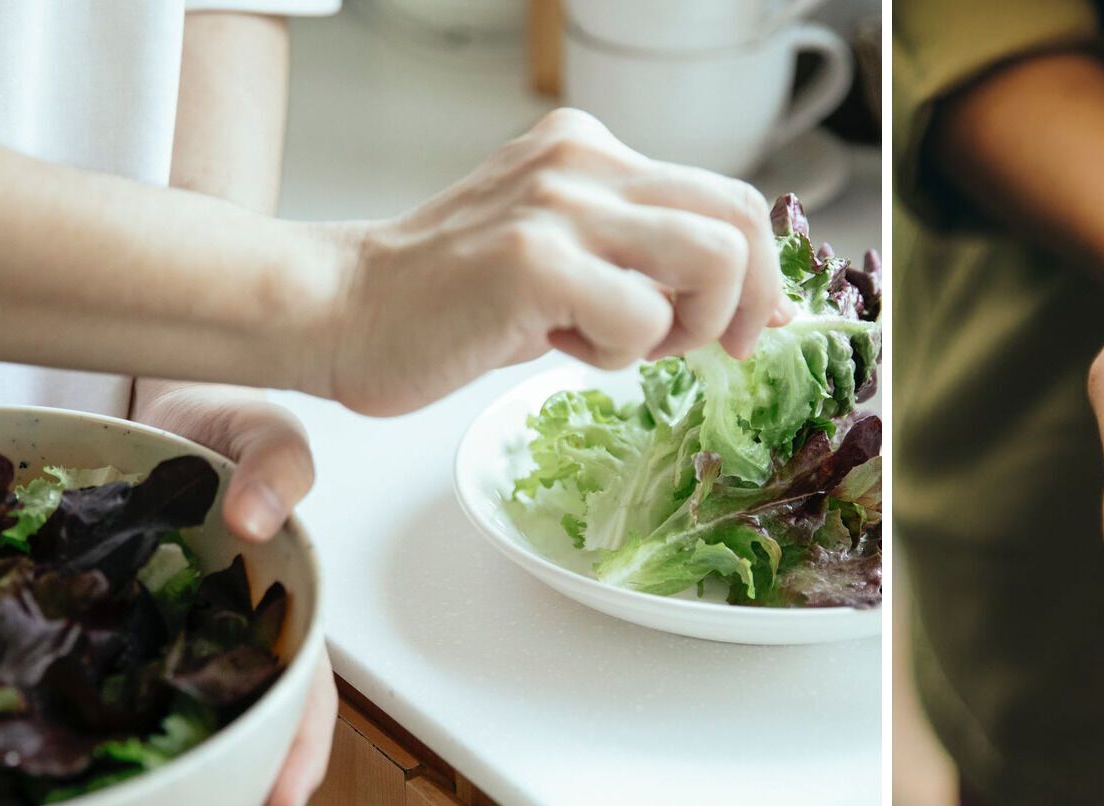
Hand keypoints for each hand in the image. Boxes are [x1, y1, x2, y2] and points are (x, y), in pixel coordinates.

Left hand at [130, 384, 338, 805]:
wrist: (141, 415)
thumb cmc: (210, 425)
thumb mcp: (253, 425)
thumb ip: (277, 458)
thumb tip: (260, 512)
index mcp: (282, 609)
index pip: (300, 695)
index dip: (295, 753)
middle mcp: (236, 652)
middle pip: (250, 759)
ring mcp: (179, 666)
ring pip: (198, 768)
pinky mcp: (128, 668)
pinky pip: (138, 741)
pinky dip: (135, 798)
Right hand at [314, 108, 788, 416]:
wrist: (343, 309)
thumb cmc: (453, 300)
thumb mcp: (563, 257)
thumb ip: (642, 261)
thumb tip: (747, 303)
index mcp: (590, 151)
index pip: (725, 197)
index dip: (760, 272)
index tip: (752, 325)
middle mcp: (582, 162)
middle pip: (738, 219)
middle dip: (744, 301)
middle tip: (707, 349)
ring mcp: (558, 206)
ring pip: (711, 262)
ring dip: (686, 327)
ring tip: (621, 345)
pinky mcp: (534, 260)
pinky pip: (642, 317)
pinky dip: (619, 356)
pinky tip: (558, 348)